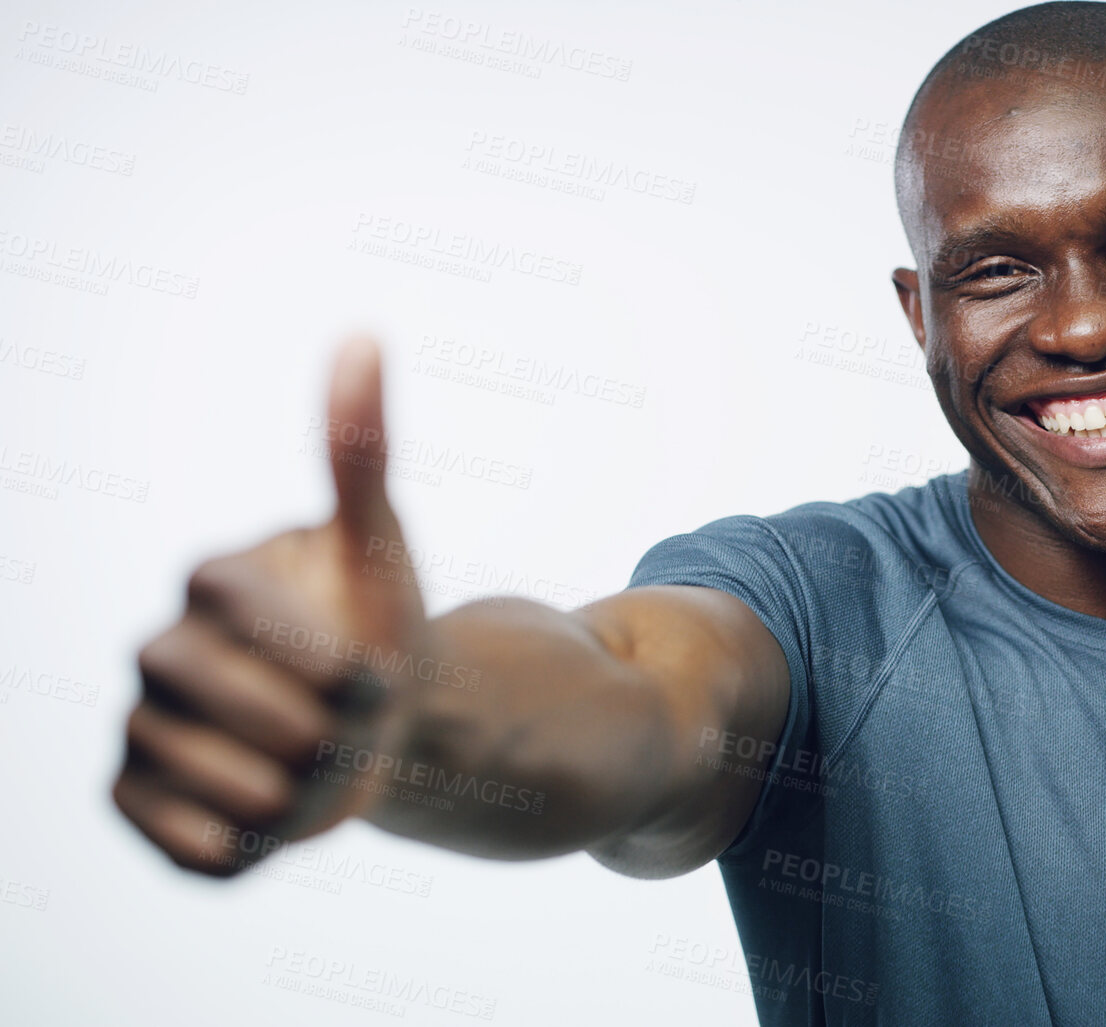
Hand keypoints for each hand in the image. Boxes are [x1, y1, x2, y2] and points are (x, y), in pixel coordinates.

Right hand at [113, 338, 429, 874]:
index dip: (320, 654)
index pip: (243, 613)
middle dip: (317, 729)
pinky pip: (174, 841)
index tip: (371, 669)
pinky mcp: (133, 798)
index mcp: (212, 579)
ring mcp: (140, 725)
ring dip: (296, 793)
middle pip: (229, 705)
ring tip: (327, 773)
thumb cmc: (377, 622)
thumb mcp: (381, 542)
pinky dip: (236, 848)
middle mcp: (159, 648)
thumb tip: (363, 336)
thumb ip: (361, 449)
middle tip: (357, 731)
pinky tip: (271, 829)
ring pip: (215, 781)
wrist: (382, 722)